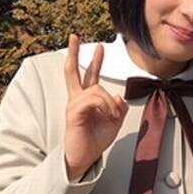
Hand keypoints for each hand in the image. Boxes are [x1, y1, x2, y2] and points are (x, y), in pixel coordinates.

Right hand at [64, 34, 127, 180]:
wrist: (84, 157)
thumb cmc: (96, 140)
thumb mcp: (115, 121)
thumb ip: (119, 107)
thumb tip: (118, 96)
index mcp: (87, 99)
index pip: (90, 75)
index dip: (94, 61)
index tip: (98, 47)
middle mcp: (78, 98)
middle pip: (73, 71)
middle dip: (74, 53)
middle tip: (73, 36)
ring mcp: (74, 104)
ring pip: (97, 90)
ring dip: (109, 103)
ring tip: (112, 116)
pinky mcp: (73, 112)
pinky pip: (93, 100)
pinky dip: (105, 106)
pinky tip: (107, 115)